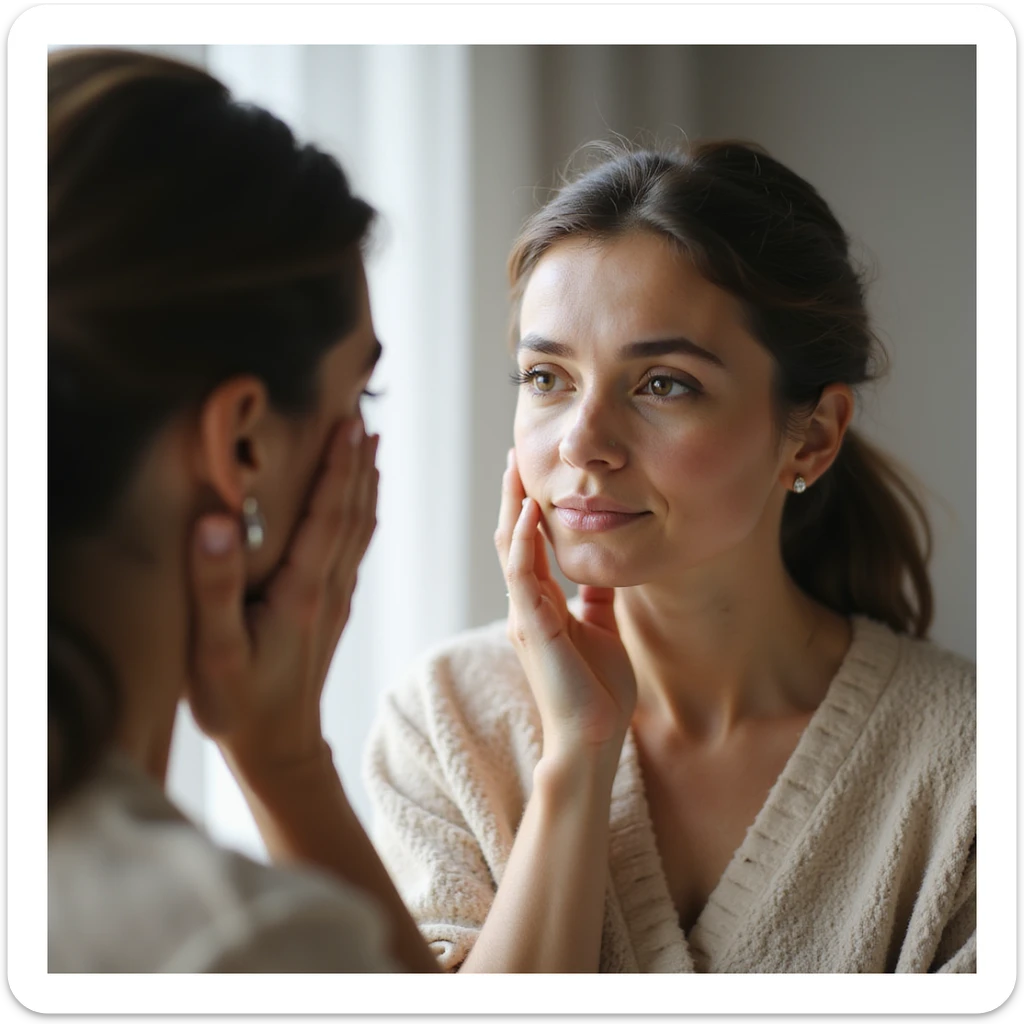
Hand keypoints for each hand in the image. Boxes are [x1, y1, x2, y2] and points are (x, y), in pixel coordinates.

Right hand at [186, 419, 378, 766]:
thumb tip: (217, 519)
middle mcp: (327, 587)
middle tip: (363, 412)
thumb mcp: (216, 651)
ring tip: (371, 441)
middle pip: (352, 512)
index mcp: (301, 590)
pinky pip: (355, 549)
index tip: (349, 421)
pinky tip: (364, 500)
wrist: (279, 747)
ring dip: (365, 481)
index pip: (327, 514)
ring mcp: (334, 598)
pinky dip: (363, 514)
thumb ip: (215, 586)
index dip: (339, 466)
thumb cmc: (239, 703)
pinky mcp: (331, 608)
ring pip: (359, 527)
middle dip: (357, 460)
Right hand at [495, 450, 636, 758]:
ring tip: (515, 470)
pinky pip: (521, 576)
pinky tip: (526, 513)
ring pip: (509, 550)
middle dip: (513, 497)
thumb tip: (604, 568)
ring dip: (512, 508)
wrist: (592, 738)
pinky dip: (522, 542)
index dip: (529, 509)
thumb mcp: (601, 630)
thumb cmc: (597, 691)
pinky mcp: (533, 628)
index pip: (529, 547)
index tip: (533, 474)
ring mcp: (525, 616)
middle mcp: (527, 606)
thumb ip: (595, 599)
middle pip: (511, 539)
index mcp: (542, 607)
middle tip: (515, 456)